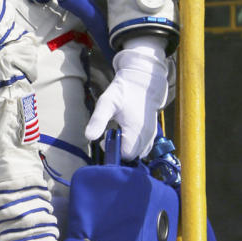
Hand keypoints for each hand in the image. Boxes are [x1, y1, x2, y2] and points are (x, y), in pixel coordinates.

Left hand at [85, 34, 168, 159]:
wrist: (142, 83)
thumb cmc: (124, 92)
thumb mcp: (106, 103)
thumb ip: (98, 120)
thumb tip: (89, 137)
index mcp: (136, 132)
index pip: (125, 156)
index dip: (113, 151)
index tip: (105, 139)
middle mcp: (147, 137)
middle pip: (131, 158)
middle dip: (119, 151)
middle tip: (111, 134)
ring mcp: (151, 137)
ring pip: (138, 154)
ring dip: (126, 148)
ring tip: (118, 132)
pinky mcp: (152, 135)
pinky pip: (143, 149)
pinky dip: (133, 146)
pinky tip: (125, 134)